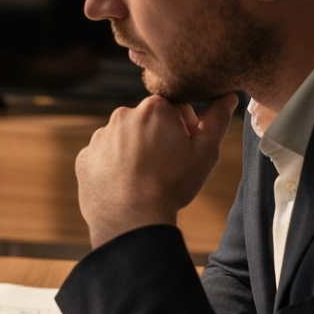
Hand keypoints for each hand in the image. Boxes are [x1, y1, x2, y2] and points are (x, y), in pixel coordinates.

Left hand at [76, 92, 238, 248]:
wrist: (131, 217)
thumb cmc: (172, 183)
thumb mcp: (206, 151)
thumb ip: (217, 119)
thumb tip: (228, 95)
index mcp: (154, 108)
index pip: (175, 107)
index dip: (185, 127)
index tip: (185, 148)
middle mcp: (122, 116)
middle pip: (146, 122)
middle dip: (157, 138)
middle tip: (166, 166)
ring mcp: (100, 137)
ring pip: (123, 140)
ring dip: (134, 152)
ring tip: (145, 178)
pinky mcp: (85, 157)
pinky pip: (102, 158)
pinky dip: (112, 167)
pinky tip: (125, 185)